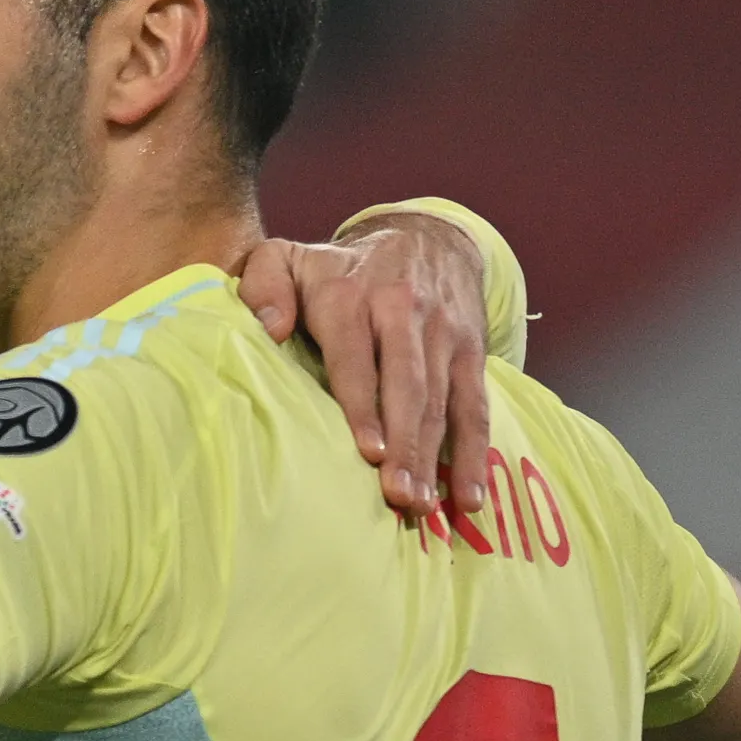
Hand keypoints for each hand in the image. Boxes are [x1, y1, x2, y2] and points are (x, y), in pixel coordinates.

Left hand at [238, 207, 491, 522]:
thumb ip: (264, 284)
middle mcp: (404, 312)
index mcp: (352, 298)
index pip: (357, 359)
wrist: (425, 235)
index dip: (364, 407)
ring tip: (425, 505)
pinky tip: (470, 496)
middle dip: (405, 443)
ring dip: (436, 457)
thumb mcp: (289, 257)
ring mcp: (444, 333)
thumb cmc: (338, 267)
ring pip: (443, 401)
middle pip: (407, 386)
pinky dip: (476, 452)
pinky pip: (476, 405)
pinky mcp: (472, 350)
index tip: (369, 452)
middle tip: (398, 495)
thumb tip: (270, 329)